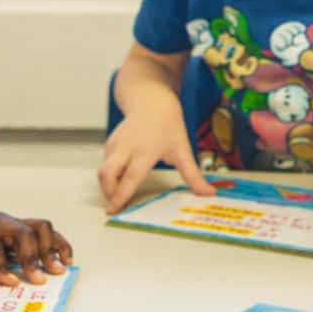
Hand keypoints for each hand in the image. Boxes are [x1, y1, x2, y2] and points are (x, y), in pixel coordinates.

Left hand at [0, 207, 71, 285]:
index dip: (1, 265)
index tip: (10, 283)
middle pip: (23, 232)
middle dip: (32, 256)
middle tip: (38, 279)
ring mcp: (13, 222)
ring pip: (39, 227)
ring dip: (51, 248)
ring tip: (58, 269)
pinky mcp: (21, 227)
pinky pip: (44, 230)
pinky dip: (58, 242)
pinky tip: (65, 258)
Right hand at [99, 110, 213, 212]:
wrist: (152, 102)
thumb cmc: (168, 126)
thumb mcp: (183, 151)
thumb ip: (193, 175)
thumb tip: (208, 193)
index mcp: (146, 151)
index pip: (130, 177)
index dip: (121, 195)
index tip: (114, 209)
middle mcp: (126, 147)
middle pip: (108, 174)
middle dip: (108, 192)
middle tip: (116, 205)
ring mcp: (115, 144)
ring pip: (104, 170)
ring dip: (108, 185)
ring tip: (120, 193)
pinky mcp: (109, 144)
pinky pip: (105, 164)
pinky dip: (110, 175)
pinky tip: (122, 177)